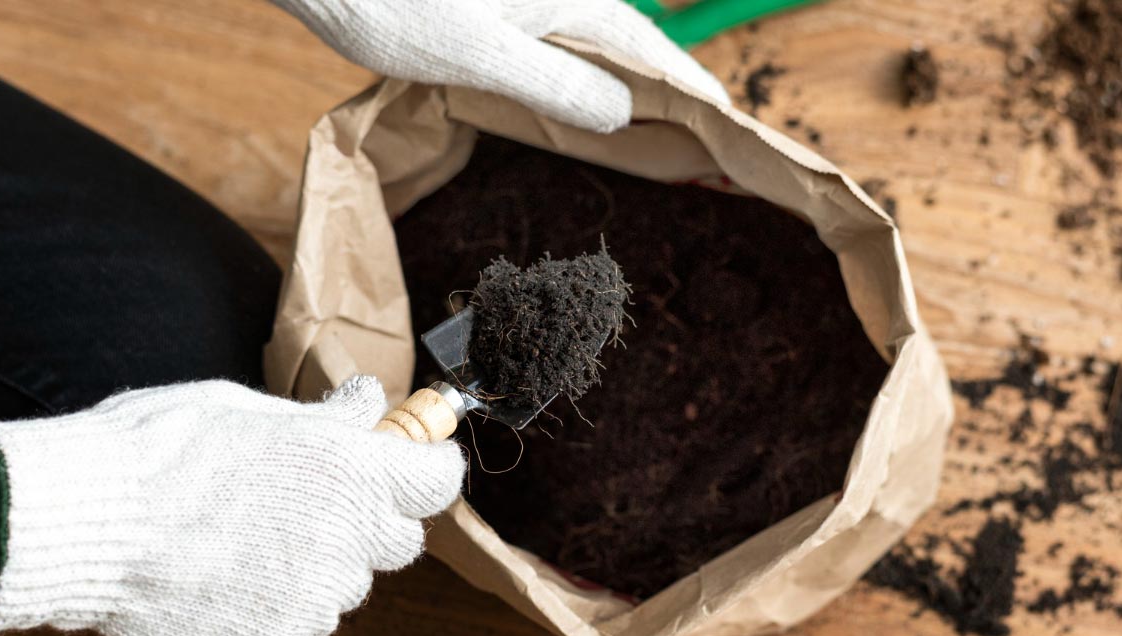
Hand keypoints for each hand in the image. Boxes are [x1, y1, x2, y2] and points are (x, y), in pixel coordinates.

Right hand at [0, 377, 463, 635]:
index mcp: (352, 472)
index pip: (438, 480)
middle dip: (368, 522)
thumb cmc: (158, 450)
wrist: (85, 525)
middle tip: (309, 502)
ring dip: (312, 568)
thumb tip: (366, 405)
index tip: (408, 464)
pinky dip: (267, 612)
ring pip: (341, 589)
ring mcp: (316, 603)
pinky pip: (293, 630)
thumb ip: (322, 420)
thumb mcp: (247, 410)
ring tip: (239, 543)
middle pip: (398, 541)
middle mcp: (349, 541)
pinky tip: (217, 583)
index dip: (424, 470)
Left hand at [269, 0, 729, 132]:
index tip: (726, 121)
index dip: (689, 86)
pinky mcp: (497, 8)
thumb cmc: (394, 4)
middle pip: (628, 42)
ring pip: (593, 42)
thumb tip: (622, 113)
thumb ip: (556, 85)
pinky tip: (577, 101)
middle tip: (697, 137)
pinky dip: (580, 74)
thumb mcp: (481, 58)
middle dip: (665, 87)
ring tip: (652, 127)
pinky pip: (559, 41)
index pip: (648, 48)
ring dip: (623, 83)